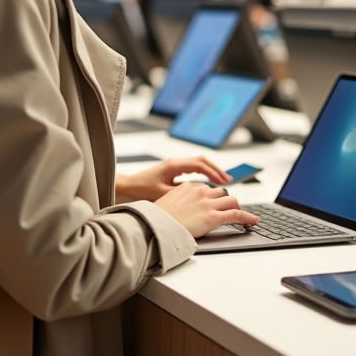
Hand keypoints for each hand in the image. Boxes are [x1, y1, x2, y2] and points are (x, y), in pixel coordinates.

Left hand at [115, 156, 229, 202]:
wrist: (127, 188)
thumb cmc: (141, 191)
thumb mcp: (163, 194)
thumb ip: (181, 193)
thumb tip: (199, 194)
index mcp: (174, 165)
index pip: (200, 164)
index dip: (214, 172)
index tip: (224, 181)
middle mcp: (175, 163)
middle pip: (202, 161)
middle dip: (216, 169)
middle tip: (229, 180)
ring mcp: (174, 166)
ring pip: (198, 164)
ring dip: (210, 171)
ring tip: (222, 181)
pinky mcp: (172, 172)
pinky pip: (192, 170)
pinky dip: (203, 175)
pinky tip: (208, 184)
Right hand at [155, 182, 258, 237]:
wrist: (154, 226)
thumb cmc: (156, 219)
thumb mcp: (165, 204)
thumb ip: (176, 203)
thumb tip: (177, 211)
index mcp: (187, 187)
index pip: (205, 189)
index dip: (211, 197)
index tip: (213, 203)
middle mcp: (199, 192)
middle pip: (220, 192)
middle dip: (225, 200)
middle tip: (229, 209)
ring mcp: (208, 204)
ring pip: (231, 200)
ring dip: (236, 207)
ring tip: (241, 215)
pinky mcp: (213, 216)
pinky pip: (236, 214)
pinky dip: (247, 217)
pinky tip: (253, 221)